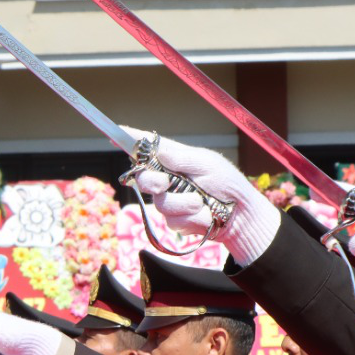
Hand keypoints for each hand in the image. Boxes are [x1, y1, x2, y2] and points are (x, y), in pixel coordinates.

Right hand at [129, 137, 279, 264]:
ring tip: (202, 203)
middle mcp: (168, 179)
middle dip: (151, 182)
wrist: (240, 215)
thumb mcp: (208, 164)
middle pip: (143, 179)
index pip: (149, 148)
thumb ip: (183, 159)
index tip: (115, 133)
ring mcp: (170, 201)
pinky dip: (192, 218)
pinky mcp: (175, 221)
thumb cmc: (227, 184)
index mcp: (174, 160)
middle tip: (164, 184)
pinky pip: (173, 221)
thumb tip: (161, 152)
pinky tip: (205, 215)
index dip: (131, 141)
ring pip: (160, 203)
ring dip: (184, 204)